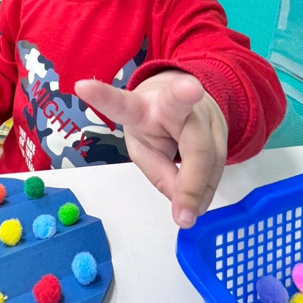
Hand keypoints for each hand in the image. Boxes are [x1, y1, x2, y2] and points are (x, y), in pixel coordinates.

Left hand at [75, 70, 227, 228]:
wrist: (188, 88)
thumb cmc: (153, 123)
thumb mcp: (142, 147)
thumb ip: (159, 174)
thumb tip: (182, 205)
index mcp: (141, 108)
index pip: (123, 105)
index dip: (104, 97)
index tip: (82, 87)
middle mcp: (176, 107)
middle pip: (191, 140)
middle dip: (192, 177)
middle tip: (184, 215)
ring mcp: (204, 116)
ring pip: (210, 158)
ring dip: (199, 192)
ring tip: (186, 215)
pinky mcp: (221, 129)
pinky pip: (219, 165)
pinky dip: (206, 189)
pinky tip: (197, 204)